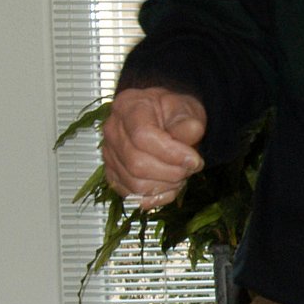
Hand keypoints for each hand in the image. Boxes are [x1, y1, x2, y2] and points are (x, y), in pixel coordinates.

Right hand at [101, 87, 207, 208]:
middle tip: (192, 167)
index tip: (194, 159)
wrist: (163, 118)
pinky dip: (156, 197)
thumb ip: (188, 122)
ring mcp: (110, 155)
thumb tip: (193, 130)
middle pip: (137, 163)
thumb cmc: (172, 112)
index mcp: (128, 107)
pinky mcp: (114, 174)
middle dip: (172, 172)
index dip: (171, 153)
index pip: (142, 136)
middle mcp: (112, 131)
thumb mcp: (185, 109)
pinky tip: (171, 186)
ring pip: (134, 183)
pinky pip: (132, 195)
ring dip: (166, 185)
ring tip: (182, 174)